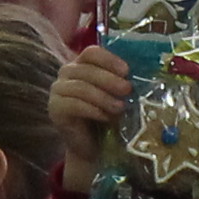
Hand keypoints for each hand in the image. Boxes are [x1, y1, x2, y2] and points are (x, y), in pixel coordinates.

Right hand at [47, 44, 129, 194]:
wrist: (92, 145)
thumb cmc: (107, 116)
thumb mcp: (117, 95)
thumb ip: (123, 82)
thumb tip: (143, 74)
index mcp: (82, 65)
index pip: (92, 53)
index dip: (109, 60)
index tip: (126, 71)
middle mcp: (67, 74)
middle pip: (86, 69)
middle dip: (109, 79)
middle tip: (127, 89)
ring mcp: (58, 91)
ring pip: (80, 87)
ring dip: (102, 97)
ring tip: (120, 107)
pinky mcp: (54, 109)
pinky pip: (72, 104)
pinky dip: (91, 109)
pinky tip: (105, 116)